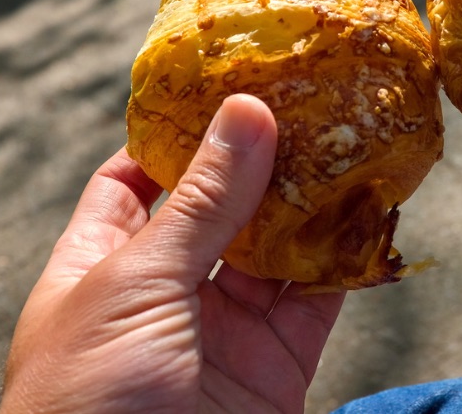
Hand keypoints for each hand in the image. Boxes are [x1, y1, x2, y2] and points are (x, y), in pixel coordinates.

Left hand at [1, 95, 344, 413]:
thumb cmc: (86, 402)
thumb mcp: (135, 281)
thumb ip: (200, 202)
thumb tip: (244, 113)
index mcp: (98, 262)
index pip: (137, 179)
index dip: (179, 132)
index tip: (230, 79)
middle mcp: (160, 294)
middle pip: (217, 207)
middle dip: (262, 158)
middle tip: (313, 97)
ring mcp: (217, 334)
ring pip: (274, 251)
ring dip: (313, 202)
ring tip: (355, 137)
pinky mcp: (271, 373)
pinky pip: (314, 306)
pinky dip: (346, 264)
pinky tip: (375, 214)